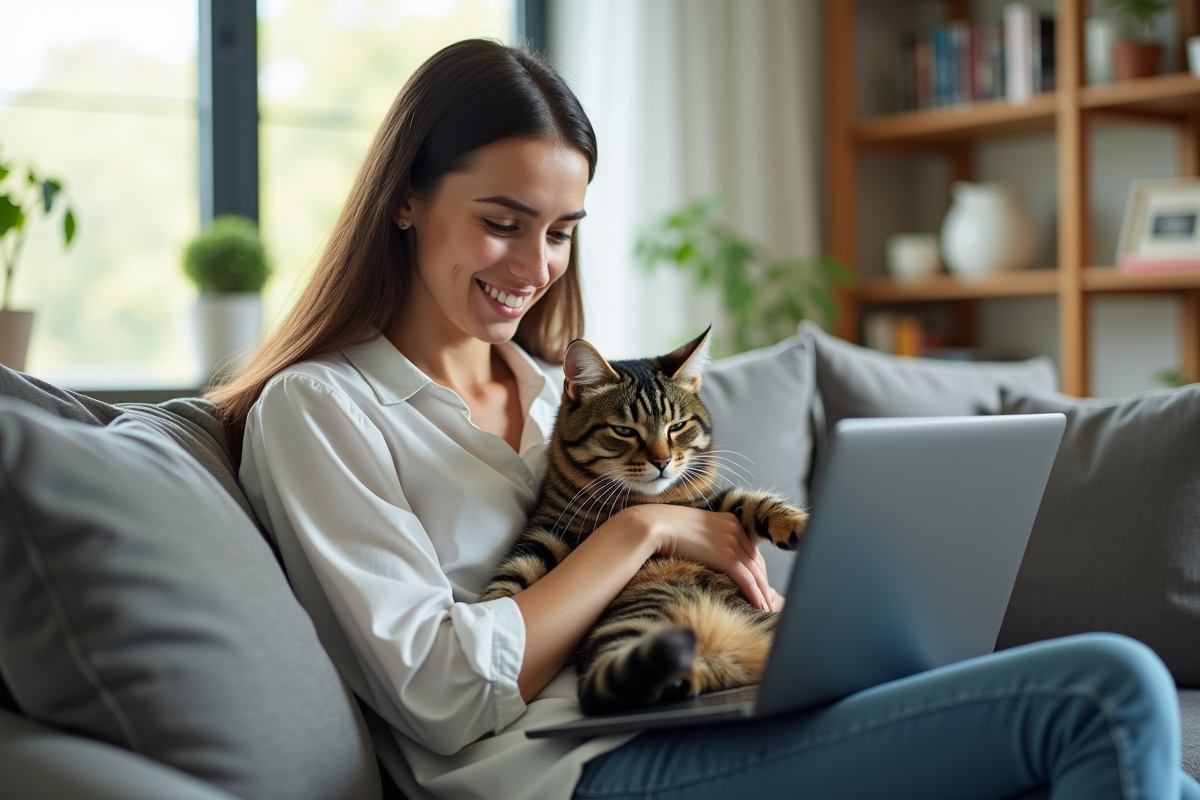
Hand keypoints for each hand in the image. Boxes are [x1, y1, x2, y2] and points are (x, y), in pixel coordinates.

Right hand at [615, 505, 777, 611]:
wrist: (655, 526)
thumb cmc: (667, 529)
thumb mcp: (695, 531)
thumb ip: (709, 541)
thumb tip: (711, 557)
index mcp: (730, 521)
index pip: (751, 551)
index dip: (759, 571)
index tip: (763, 587)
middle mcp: (735, 529)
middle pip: (757, 562)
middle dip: (765, 584)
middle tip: (771, 602)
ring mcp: (732, 541)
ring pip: (755, 572)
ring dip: (764, 593)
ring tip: (768, 609)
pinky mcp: (726, 555)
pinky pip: (746, 579)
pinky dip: (755, 594)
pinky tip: (760, 606)